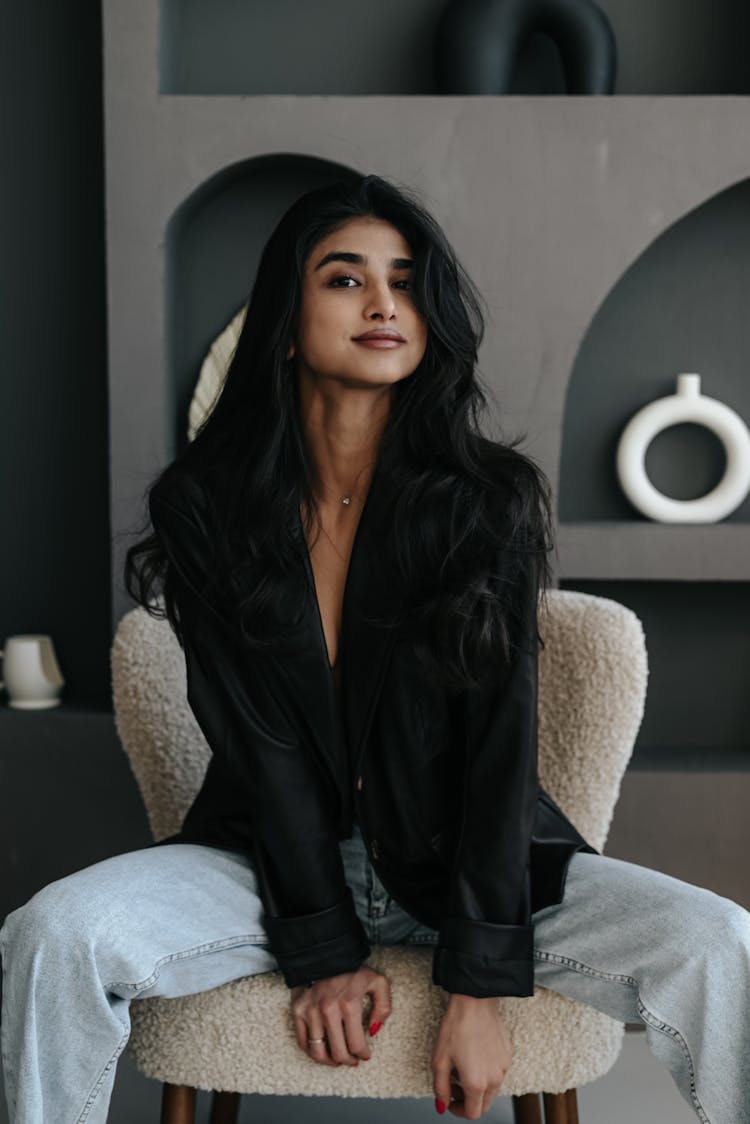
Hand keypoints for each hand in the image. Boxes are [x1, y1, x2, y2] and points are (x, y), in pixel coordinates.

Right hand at [290, 966, 390, 1066]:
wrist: (325, 952)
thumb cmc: (352, 969)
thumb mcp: (377, 982)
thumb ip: (383, 1007)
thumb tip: (374, 1031)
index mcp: (350, 1004)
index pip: (356, 1044)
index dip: (363, 1054)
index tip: (364, 1055)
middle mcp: (328, 1010)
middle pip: (338, 1052)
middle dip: (348, 1061)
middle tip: (352, 1060)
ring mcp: (311, 1011)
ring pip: (318, 1052)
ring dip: (329, 1061)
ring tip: (336, 1059)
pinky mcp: (297, 1010)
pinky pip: (302, 1042)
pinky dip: (312, 1051)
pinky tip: (322, 1050)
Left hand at [432, 995, 511, 1118]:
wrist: (475, 1001)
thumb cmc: (456, 1026)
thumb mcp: (439, 1060)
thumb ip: (440, 1088)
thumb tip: (441, 1105)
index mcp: (476, 1083)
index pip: (472, 1114)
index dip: (457, 1110)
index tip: (450, 1101)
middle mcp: (494, 1079)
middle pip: (483, 1105)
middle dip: (467, 1101)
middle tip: (453, 1085)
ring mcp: (504, 1067)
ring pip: (491, 1090)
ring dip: (477, 1087)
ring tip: (462, 1067)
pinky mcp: (508, 1055)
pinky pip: (498, 1073)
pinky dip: (486, 1072)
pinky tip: (474, 1055)